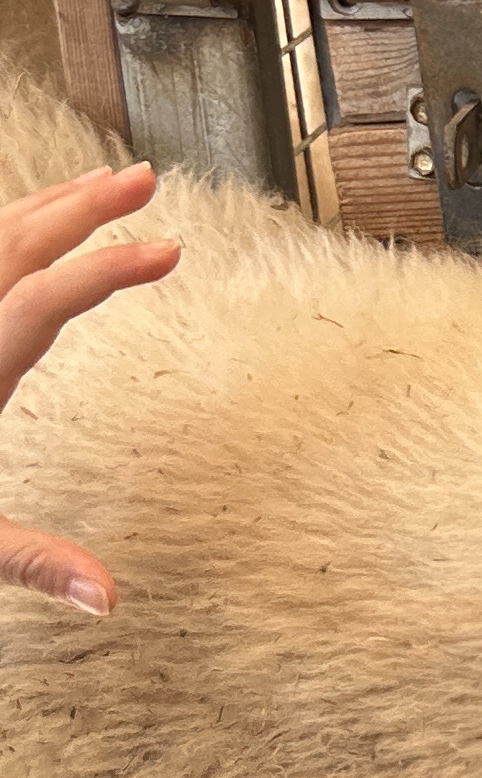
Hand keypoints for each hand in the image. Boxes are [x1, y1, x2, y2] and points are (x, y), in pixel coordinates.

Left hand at [0, 163, 177, 614]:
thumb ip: (33, 561)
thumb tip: (109, 596)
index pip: (45, 301)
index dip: (107, 269)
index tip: (168, 250)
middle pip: (16, 247)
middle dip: (84, 209)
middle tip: (143, 181)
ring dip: (47, 208)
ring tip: (99, 185)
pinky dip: (9, 232)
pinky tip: (29, 225)